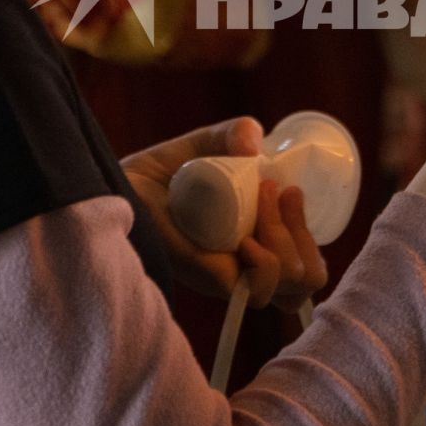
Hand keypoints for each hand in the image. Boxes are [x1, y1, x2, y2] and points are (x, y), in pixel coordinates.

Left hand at [122, 118, 328, 307]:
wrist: (115, 184)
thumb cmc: (157, 173)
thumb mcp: (202, 146)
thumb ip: (230, 135)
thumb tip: (254, 141)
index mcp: (254, 247)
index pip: (308, 271)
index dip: (309, 237)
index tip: (289, 190)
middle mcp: (243, 270)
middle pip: (306, 282)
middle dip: (301, 238)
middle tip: (273, 195)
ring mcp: (227, 279)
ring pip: (288, 289)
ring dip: (285, 245)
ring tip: (259, 209)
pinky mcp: (207, 282)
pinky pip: (253, 290)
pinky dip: (264, 264)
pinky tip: (245, 241)